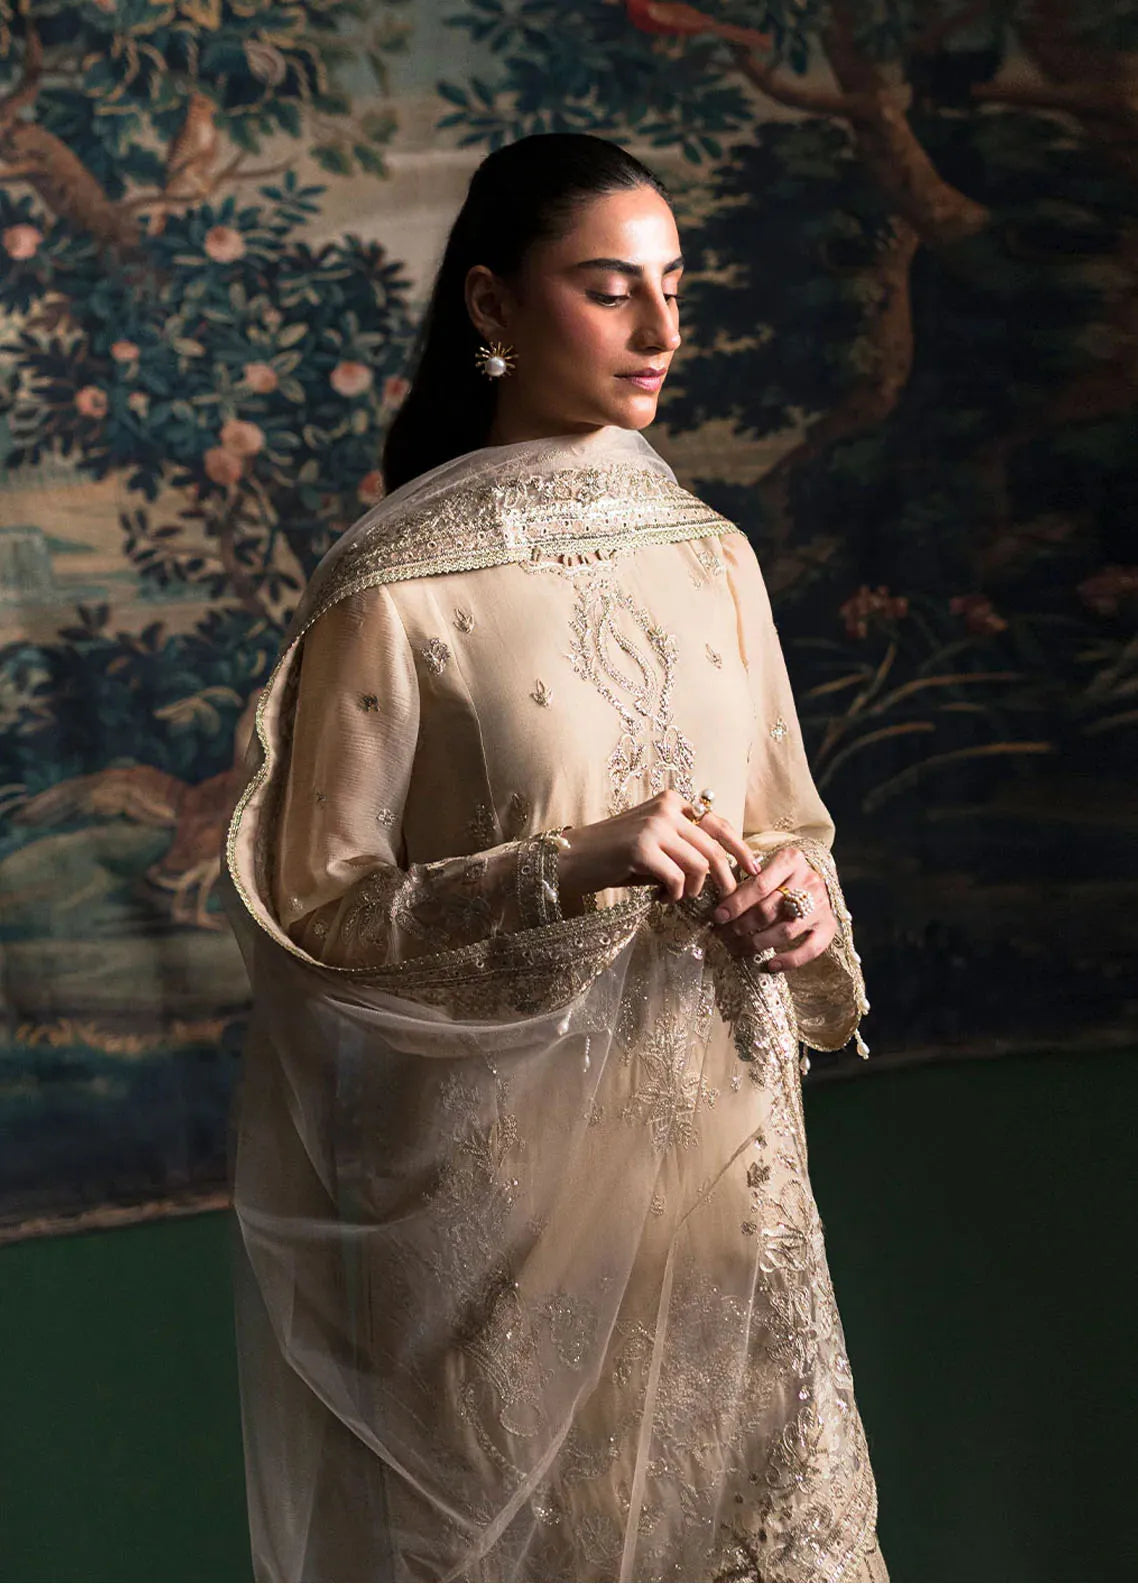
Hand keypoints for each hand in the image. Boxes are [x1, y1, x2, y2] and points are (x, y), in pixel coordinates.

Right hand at [557, 788, 759, 906]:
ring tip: (680, 897)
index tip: (752, 869)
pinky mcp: (642, 849)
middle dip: (727, 876)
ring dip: (696, 888)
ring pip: (700, 864)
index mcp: (671, 801)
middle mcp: (666, 809)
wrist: (571, 858)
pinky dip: (676, 894)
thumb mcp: (653, 842)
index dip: (739, 848)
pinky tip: (663, 898)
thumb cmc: (613, 855)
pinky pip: (678, 879)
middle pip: (714, 846)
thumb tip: (722, 868)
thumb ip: (683, 847)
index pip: (718, 823)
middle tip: (729, 897)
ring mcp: (654, 827)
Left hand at [708, 843, 836, 971]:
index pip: (760, 885)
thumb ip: (745, 881)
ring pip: (786, 930)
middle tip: (725, 934)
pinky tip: (770, 965)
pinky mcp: (828, 925)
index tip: (718, 916)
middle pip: (770, 909)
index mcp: (791, 860)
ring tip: (738, 948)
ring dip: (758, 943)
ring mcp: (821, 904)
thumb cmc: (780, 873)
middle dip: (743, 925)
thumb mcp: (764, 866)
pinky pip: (812, 948)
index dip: (737, 903)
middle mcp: (809, 880)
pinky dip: (791, 960)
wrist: (815, 875)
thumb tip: (719, 908)